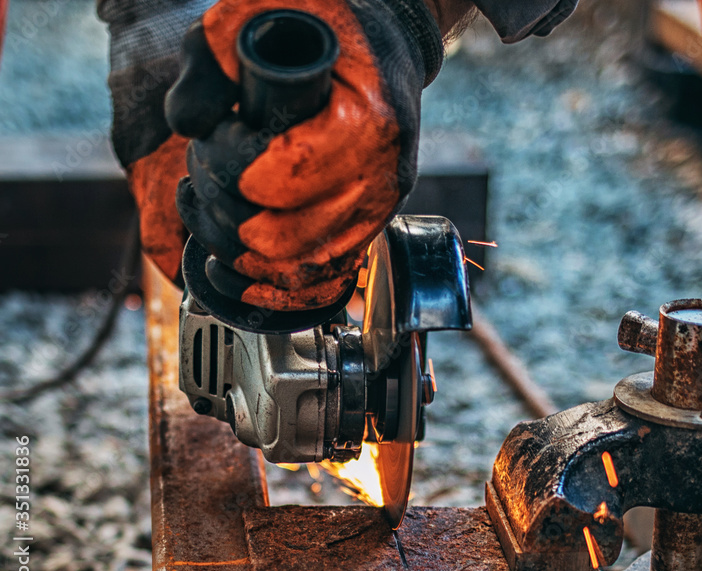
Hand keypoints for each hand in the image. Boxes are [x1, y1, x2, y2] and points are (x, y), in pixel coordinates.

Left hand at [165, 0, 442, 310]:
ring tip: (215, 215)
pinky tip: (238, 266)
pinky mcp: (369, 229)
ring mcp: (378, 210)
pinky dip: (272, 286)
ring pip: (297, 270)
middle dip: (226, 214)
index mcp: (365, 124)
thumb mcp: (262, 14)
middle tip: (209, 177)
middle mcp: (380, 177)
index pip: (279, 179)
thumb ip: (210, 61)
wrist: (386, 45)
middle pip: (281, 239)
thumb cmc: (329, 27)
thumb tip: (188, 123)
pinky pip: (321, 283)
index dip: (227, 167)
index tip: (216, 137)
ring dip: (241, 254)